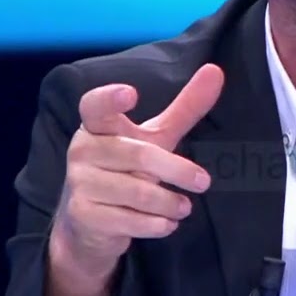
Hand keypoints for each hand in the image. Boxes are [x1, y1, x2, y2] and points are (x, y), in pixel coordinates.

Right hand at [51, 64, 223, 279]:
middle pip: (138, 155)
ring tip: (185, 207)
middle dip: (176, 170)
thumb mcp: (155, 137)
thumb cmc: (126, 169)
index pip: (95, 106)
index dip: (110, 98)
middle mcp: (83, 150)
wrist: (89, 223)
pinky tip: (166, 223)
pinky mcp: (83, 215)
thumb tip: (216, 71)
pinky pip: (129, 220)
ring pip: (137, 192)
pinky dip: (156, 224)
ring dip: (169, 202)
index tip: (131, 93)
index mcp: (97, 125)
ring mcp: (80, 183)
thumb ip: (184, 108)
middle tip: (203, 182)